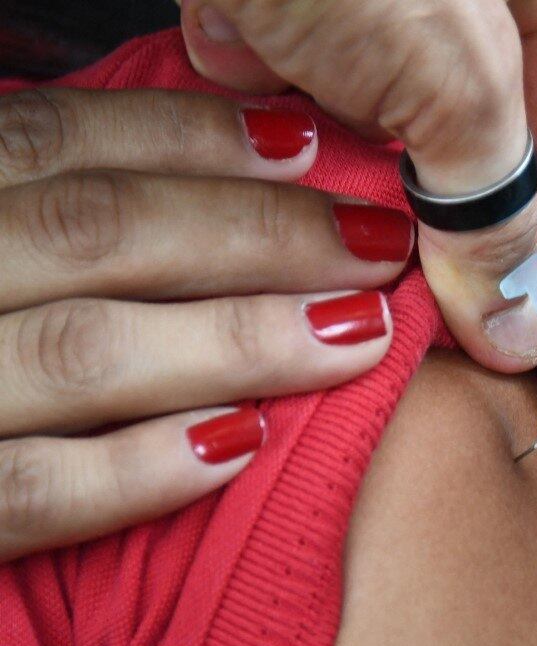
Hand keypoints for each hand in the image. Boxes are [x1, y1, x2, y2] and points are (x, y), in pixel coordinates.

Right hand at [0, 89, 409, 560]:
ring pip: (85, 350)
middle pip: (98, 232)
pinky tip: (243, 447)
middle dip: (257, 234)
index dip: (190, 137)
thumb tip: (235, 169)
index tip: (306, 147)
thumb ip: (60, 217)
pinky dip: (137, 468)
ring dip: (238, 340)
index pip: (61, 142)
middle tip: (375, 245)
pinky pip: (30, 491)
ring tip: (354, 334)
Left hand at [176, 0, 536, 380]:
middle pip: (501, 173)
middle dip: (495, 262)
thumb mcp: (454, 71)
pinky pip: (315, 135)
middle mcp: (467, 21)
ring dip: (392, 229)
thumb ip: (491, 204)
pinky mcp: (290, 39)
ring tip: (395, 293)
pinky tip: (299, 205)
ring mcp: (376, 32)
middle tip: (499, 347)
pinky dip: (308, 174)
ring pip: (405, 168)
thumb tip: (518, 318)